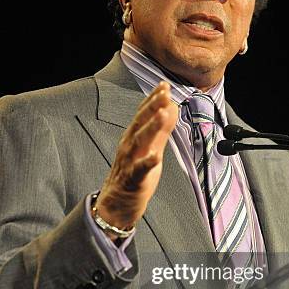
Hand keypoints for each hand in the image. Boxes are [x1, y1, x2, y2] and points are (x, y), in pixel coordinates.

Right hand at [95, 82, 177, 231]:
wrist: (117, 203)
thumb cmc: (134, 175)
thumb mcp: (150, 149)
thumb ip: (161, 130)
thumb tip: (171, 109)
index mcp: (133, 137)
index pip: (143, 114)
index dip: (153, 99)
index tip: (164, 84)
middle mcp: (129, 146)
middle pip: (140, 122)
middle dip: (153, 106)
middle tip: (165, 92)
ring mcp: (129, 162)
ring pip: (140, 142)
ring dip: (151, 127)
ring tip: (163, 114)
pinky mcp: (132, 179)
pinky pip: (140, 169)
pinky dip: (148, 162)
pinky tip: (156, 155)